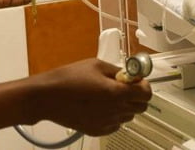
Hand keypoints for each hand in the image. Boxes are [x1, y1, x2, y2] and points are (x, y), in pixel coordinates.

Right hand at [32, 58, 152, 135]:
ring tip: (107, 95)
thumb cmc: (69, 78)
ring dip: (124, 106)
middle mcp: (115, 110)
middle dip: (136, 96)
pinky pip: (115, 124)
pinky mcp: (97, 130)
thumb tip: (130, 75)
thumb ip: (118, 71)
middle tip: (122, 86)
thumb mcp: (96, 65)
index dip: (143, 85)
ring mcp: (107, 122)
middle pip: (141, 107)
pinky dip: (113, 116)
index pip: (147, 94)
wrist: (47, 97)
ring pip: (128, 116)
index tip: (135, 80)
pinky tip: (99, 106)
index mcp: (117, 92)